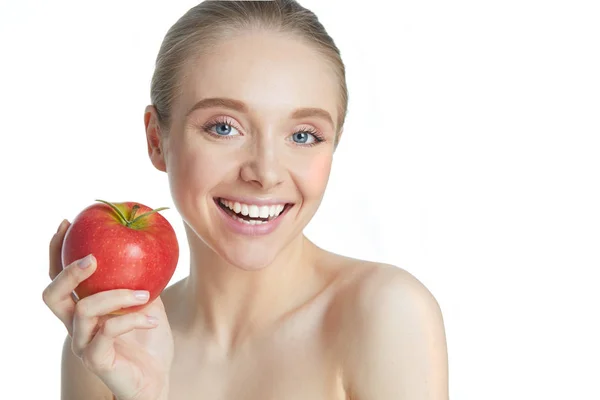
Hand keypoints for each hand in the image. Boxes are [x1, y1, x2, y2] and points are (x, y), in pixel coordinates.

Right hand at [43, 219, 173, 399]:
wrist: (157, 381)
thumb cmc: (149, 342)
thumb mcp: (147, 303)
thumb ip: (141, 279)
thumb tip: (147, 244)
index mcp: (83, 311)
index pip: (59, 279)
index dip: (57, 252)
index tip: (68, 224)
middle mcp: (76, 327)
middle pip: (52, 296)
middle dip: (69, 272)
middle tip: (94, 258)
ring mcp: (83, 345)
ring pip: (83, 312)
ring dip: (116, 296)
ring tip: (144, 294)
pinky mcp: (97, 362)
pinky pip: (107, 333)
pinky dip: (132, 320)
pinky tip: (152, 320)